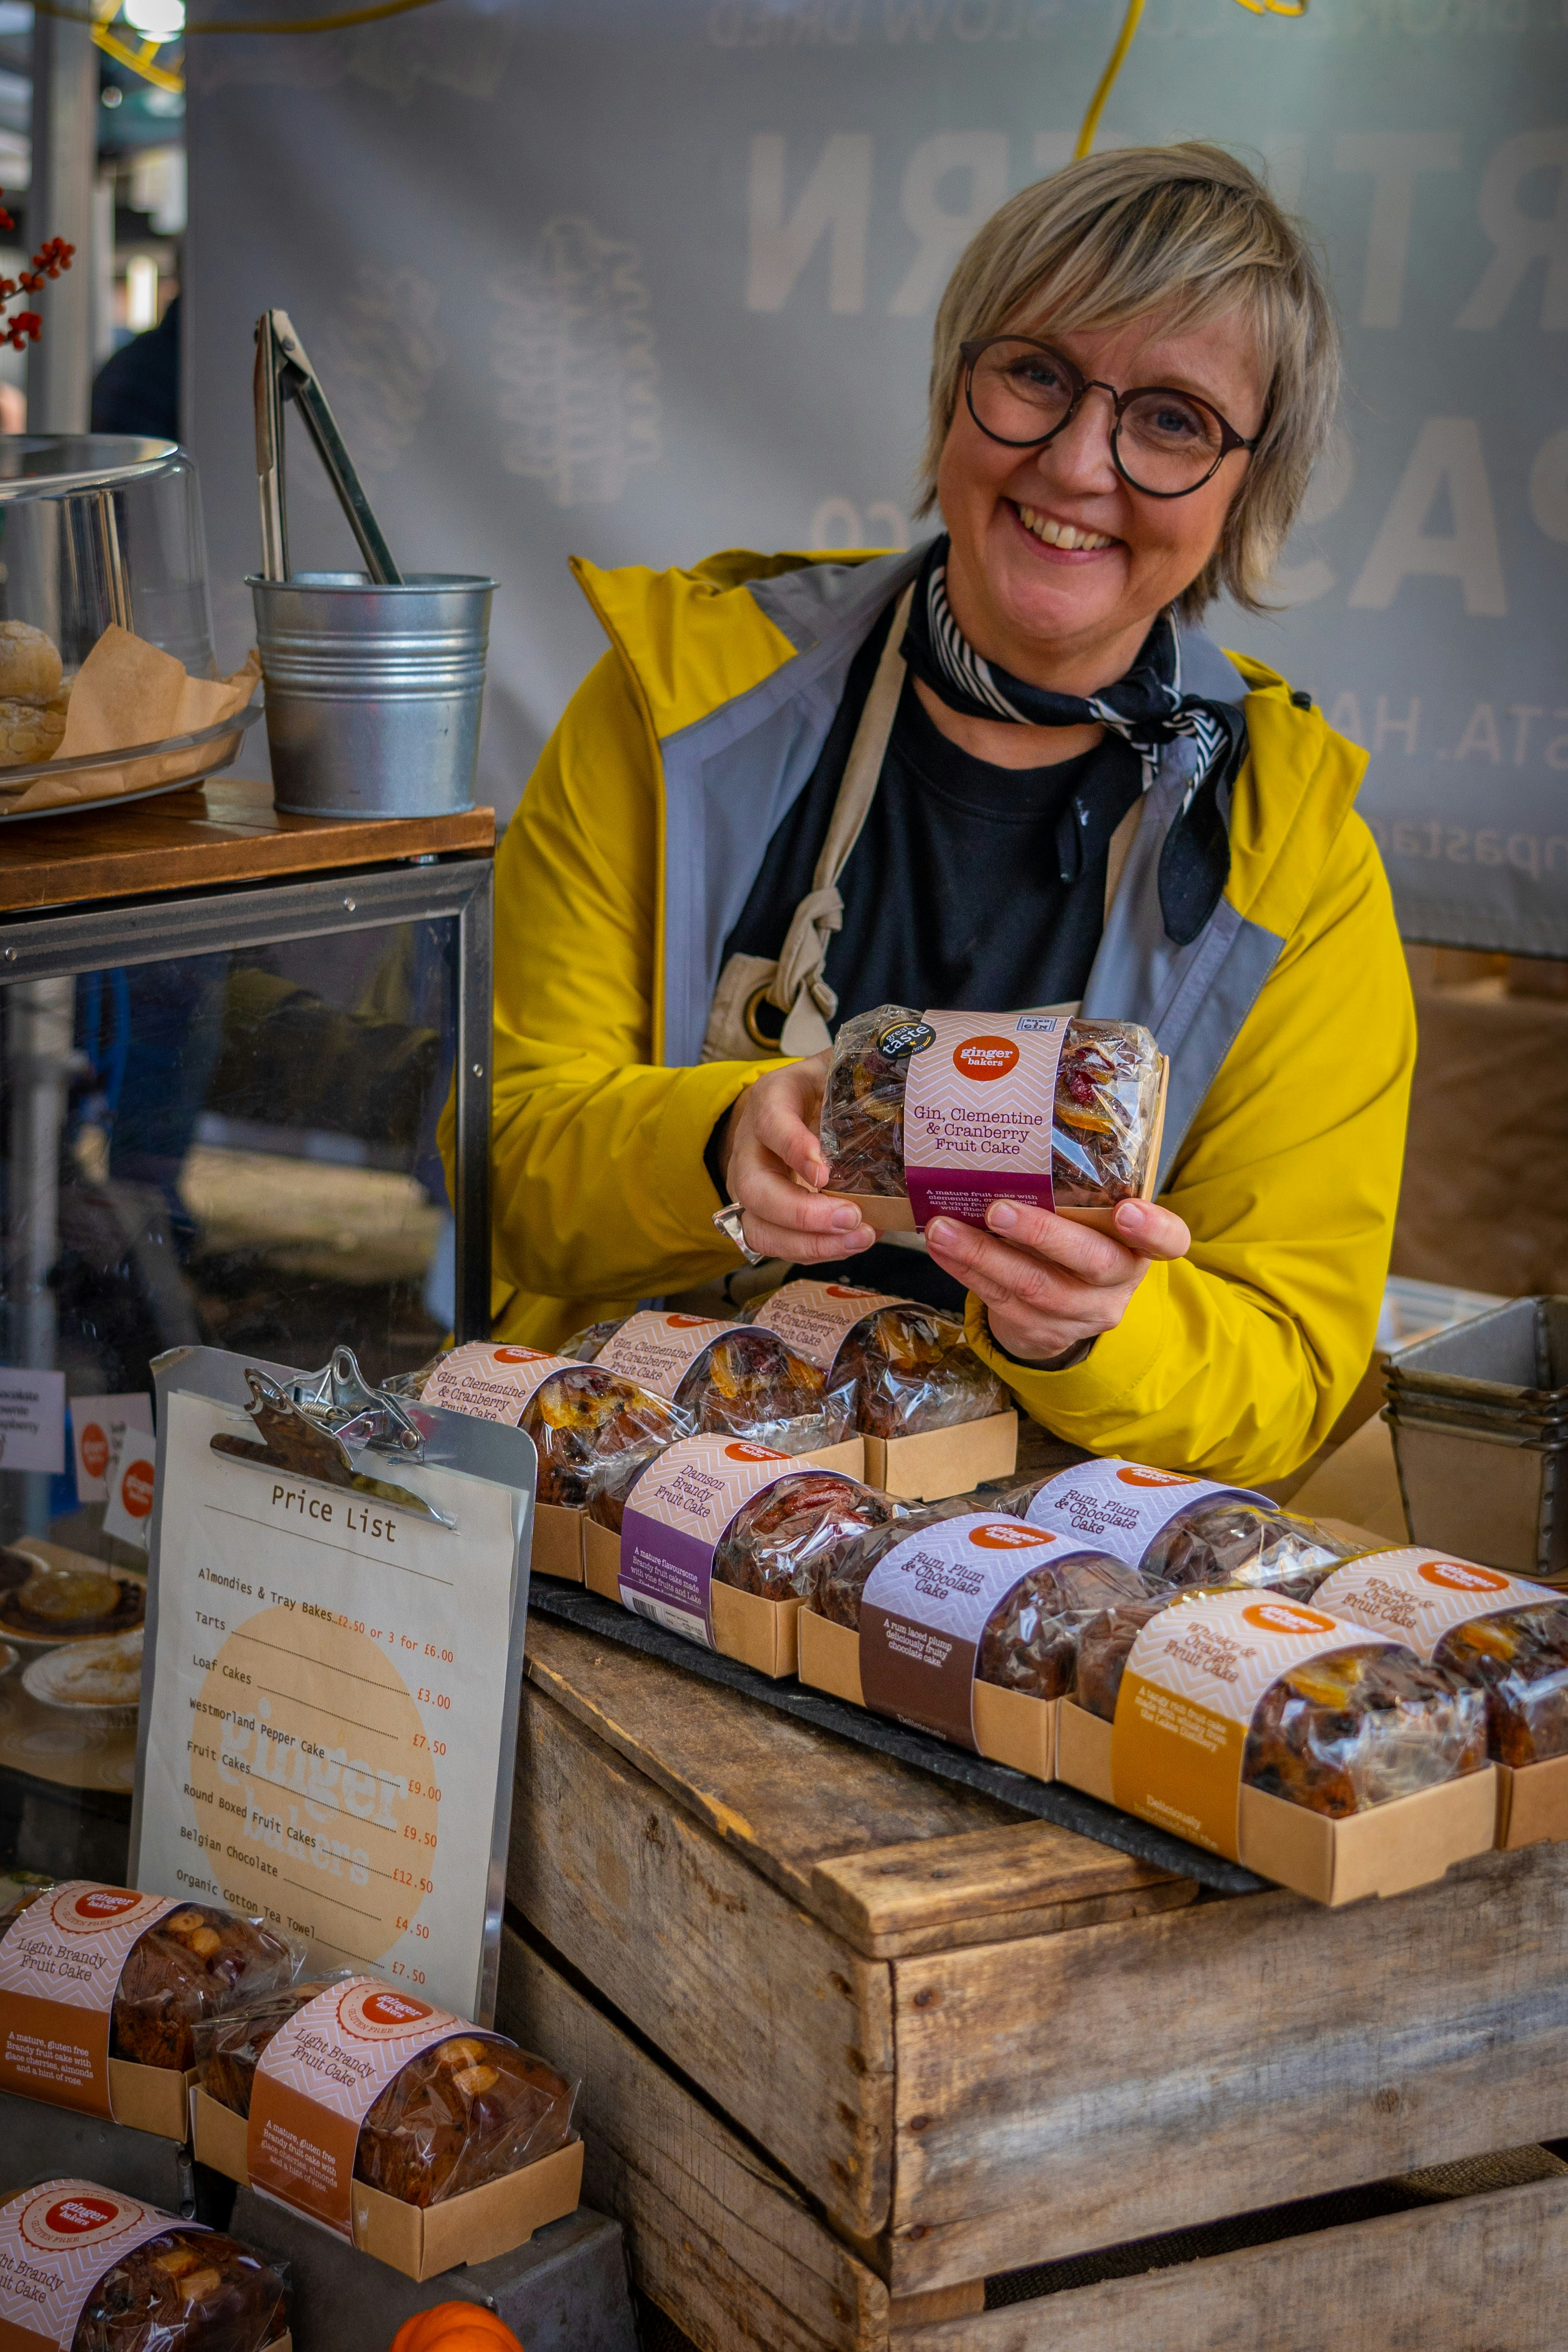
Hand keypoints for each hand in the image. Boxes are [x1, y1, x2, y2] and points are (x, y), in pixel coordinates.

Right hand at [719, 1054, 876, 1263]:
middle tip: (851, 1218)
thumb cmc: (822, 1088)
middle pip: (754, 1189)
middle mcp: (751, 1146)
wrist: (790, 1104)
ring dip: (807, 1243)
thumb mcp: (838, 1068)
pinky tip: (852, 1243)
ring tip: (859, 1239)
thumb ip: (864, 1069)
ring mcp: (751, 1186)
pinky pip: (777, 1244)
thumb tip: (915, 1073)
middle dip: (801, 1212)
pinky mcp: (762, 1215)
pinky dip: (816, 1250)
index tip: (824, 1173)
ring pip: (758, 1227)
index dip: (794, 1149)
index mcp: (771, 1100)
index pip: (771, 1123)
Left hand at [924, 1196, 1189, 1364]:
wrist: (1064, 1316)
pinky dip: (965, 1269)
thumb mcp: (1092, 1225)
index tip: (1128, 1210)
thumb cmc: (1078, 1245)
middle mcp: (1117, 1283)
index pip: (1168, 1240)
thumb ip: (1077, 1197)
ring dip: (981, 1254)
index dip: (1152, 1228)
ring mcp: (1079, 1313)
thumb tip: (1014, 1143)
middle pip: (1091, 1262)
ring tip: (941, 1229)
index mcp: (1139, 1248)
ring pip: (1032, 1285)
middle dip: (1042, 1234)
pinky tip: (941, 1248)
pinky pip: (998, 1299)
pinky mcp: (1039, 1329)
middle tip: (998, 1209)